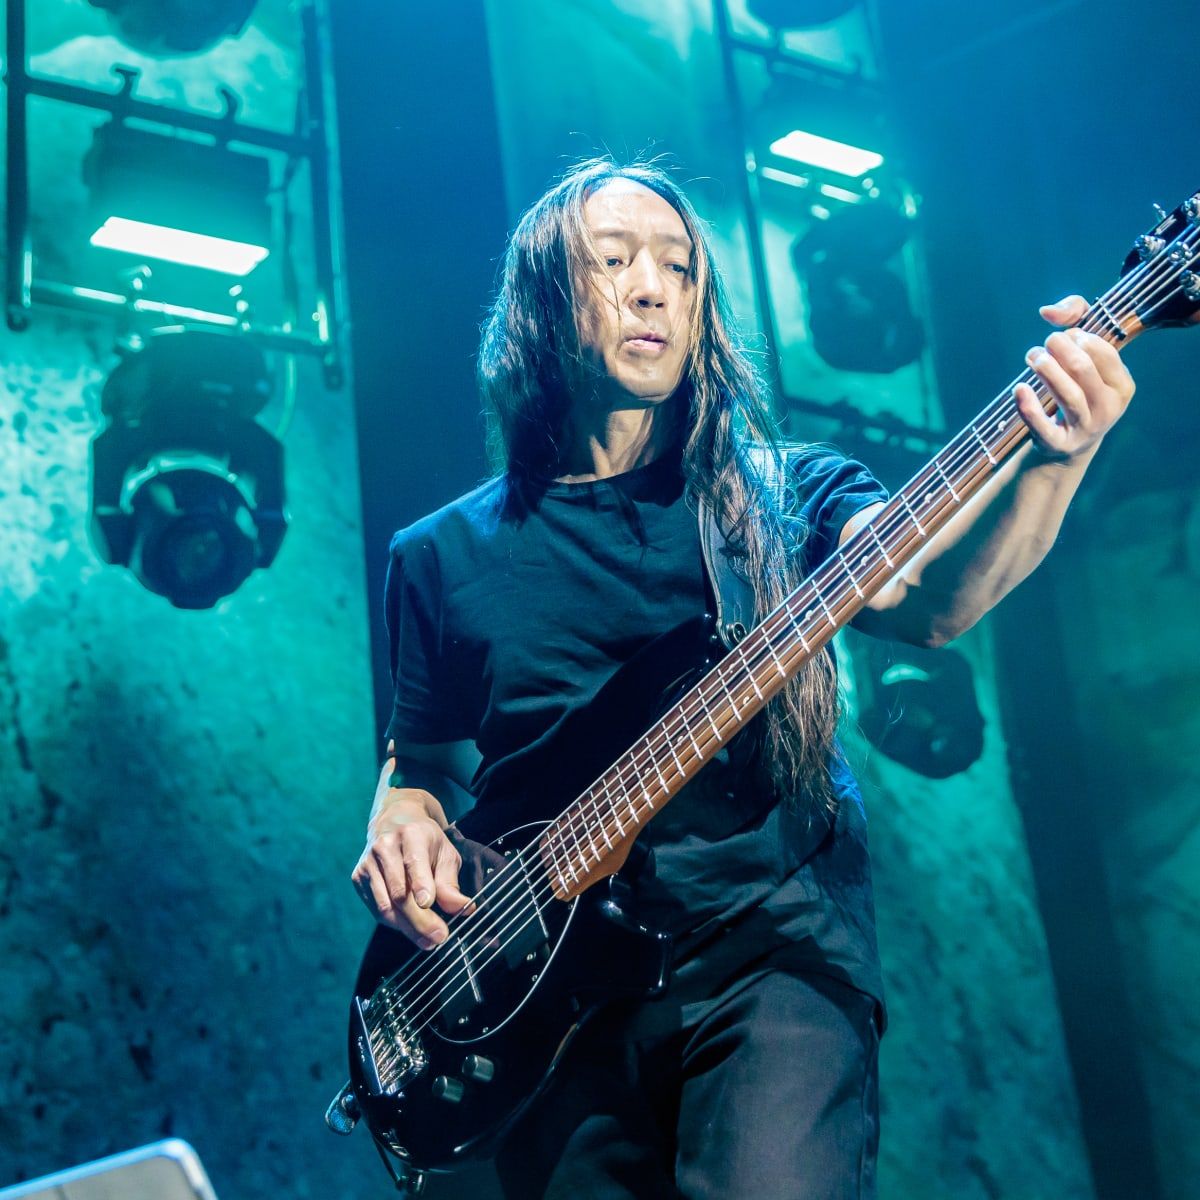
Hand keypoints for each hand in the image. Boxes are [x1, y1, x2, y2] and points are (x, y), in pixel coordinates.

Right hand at [351, 751, 471, 948]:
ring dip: (408, 928)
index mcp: (410, 835)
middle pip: (399, 893)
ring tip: (428, 940)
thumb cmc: (425, 841)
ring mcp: (367, 863)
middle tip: (439, 937)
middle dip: (420, 920)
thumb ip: (451, 882)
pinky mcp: (358, 877)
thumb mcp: (445, 853)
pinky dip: (395, 923)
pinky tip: (411, 929)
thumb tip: (463, 908)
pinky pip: (377, 909)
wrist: (394, 822)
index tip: (429, 905)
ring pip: (386, 906)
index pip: (414, 863)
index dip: (421, 886)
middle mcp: (384, 847)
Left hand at [1015, 295, 1134, 459]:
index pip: (1103, 352)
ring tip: (1032, 356)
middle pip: (1082, 369)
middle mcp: (1109, 408)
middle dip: (1058, 348)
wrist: (1067, 445)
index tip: (1064, 336)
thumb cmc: (1078, 389)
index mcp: (1122, 385)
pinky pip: (1042, 424)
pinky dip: (1028, 405)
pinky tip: (1019, 388)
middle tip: (1043, 345)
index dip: (1078, 337)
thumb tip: (1047, 311)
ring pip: (1067, 394)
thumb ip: (1075, 319)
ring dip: (1044, 369)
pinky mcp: (1059, 444)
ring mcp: (1086, 429)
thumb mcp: (1087, 356)